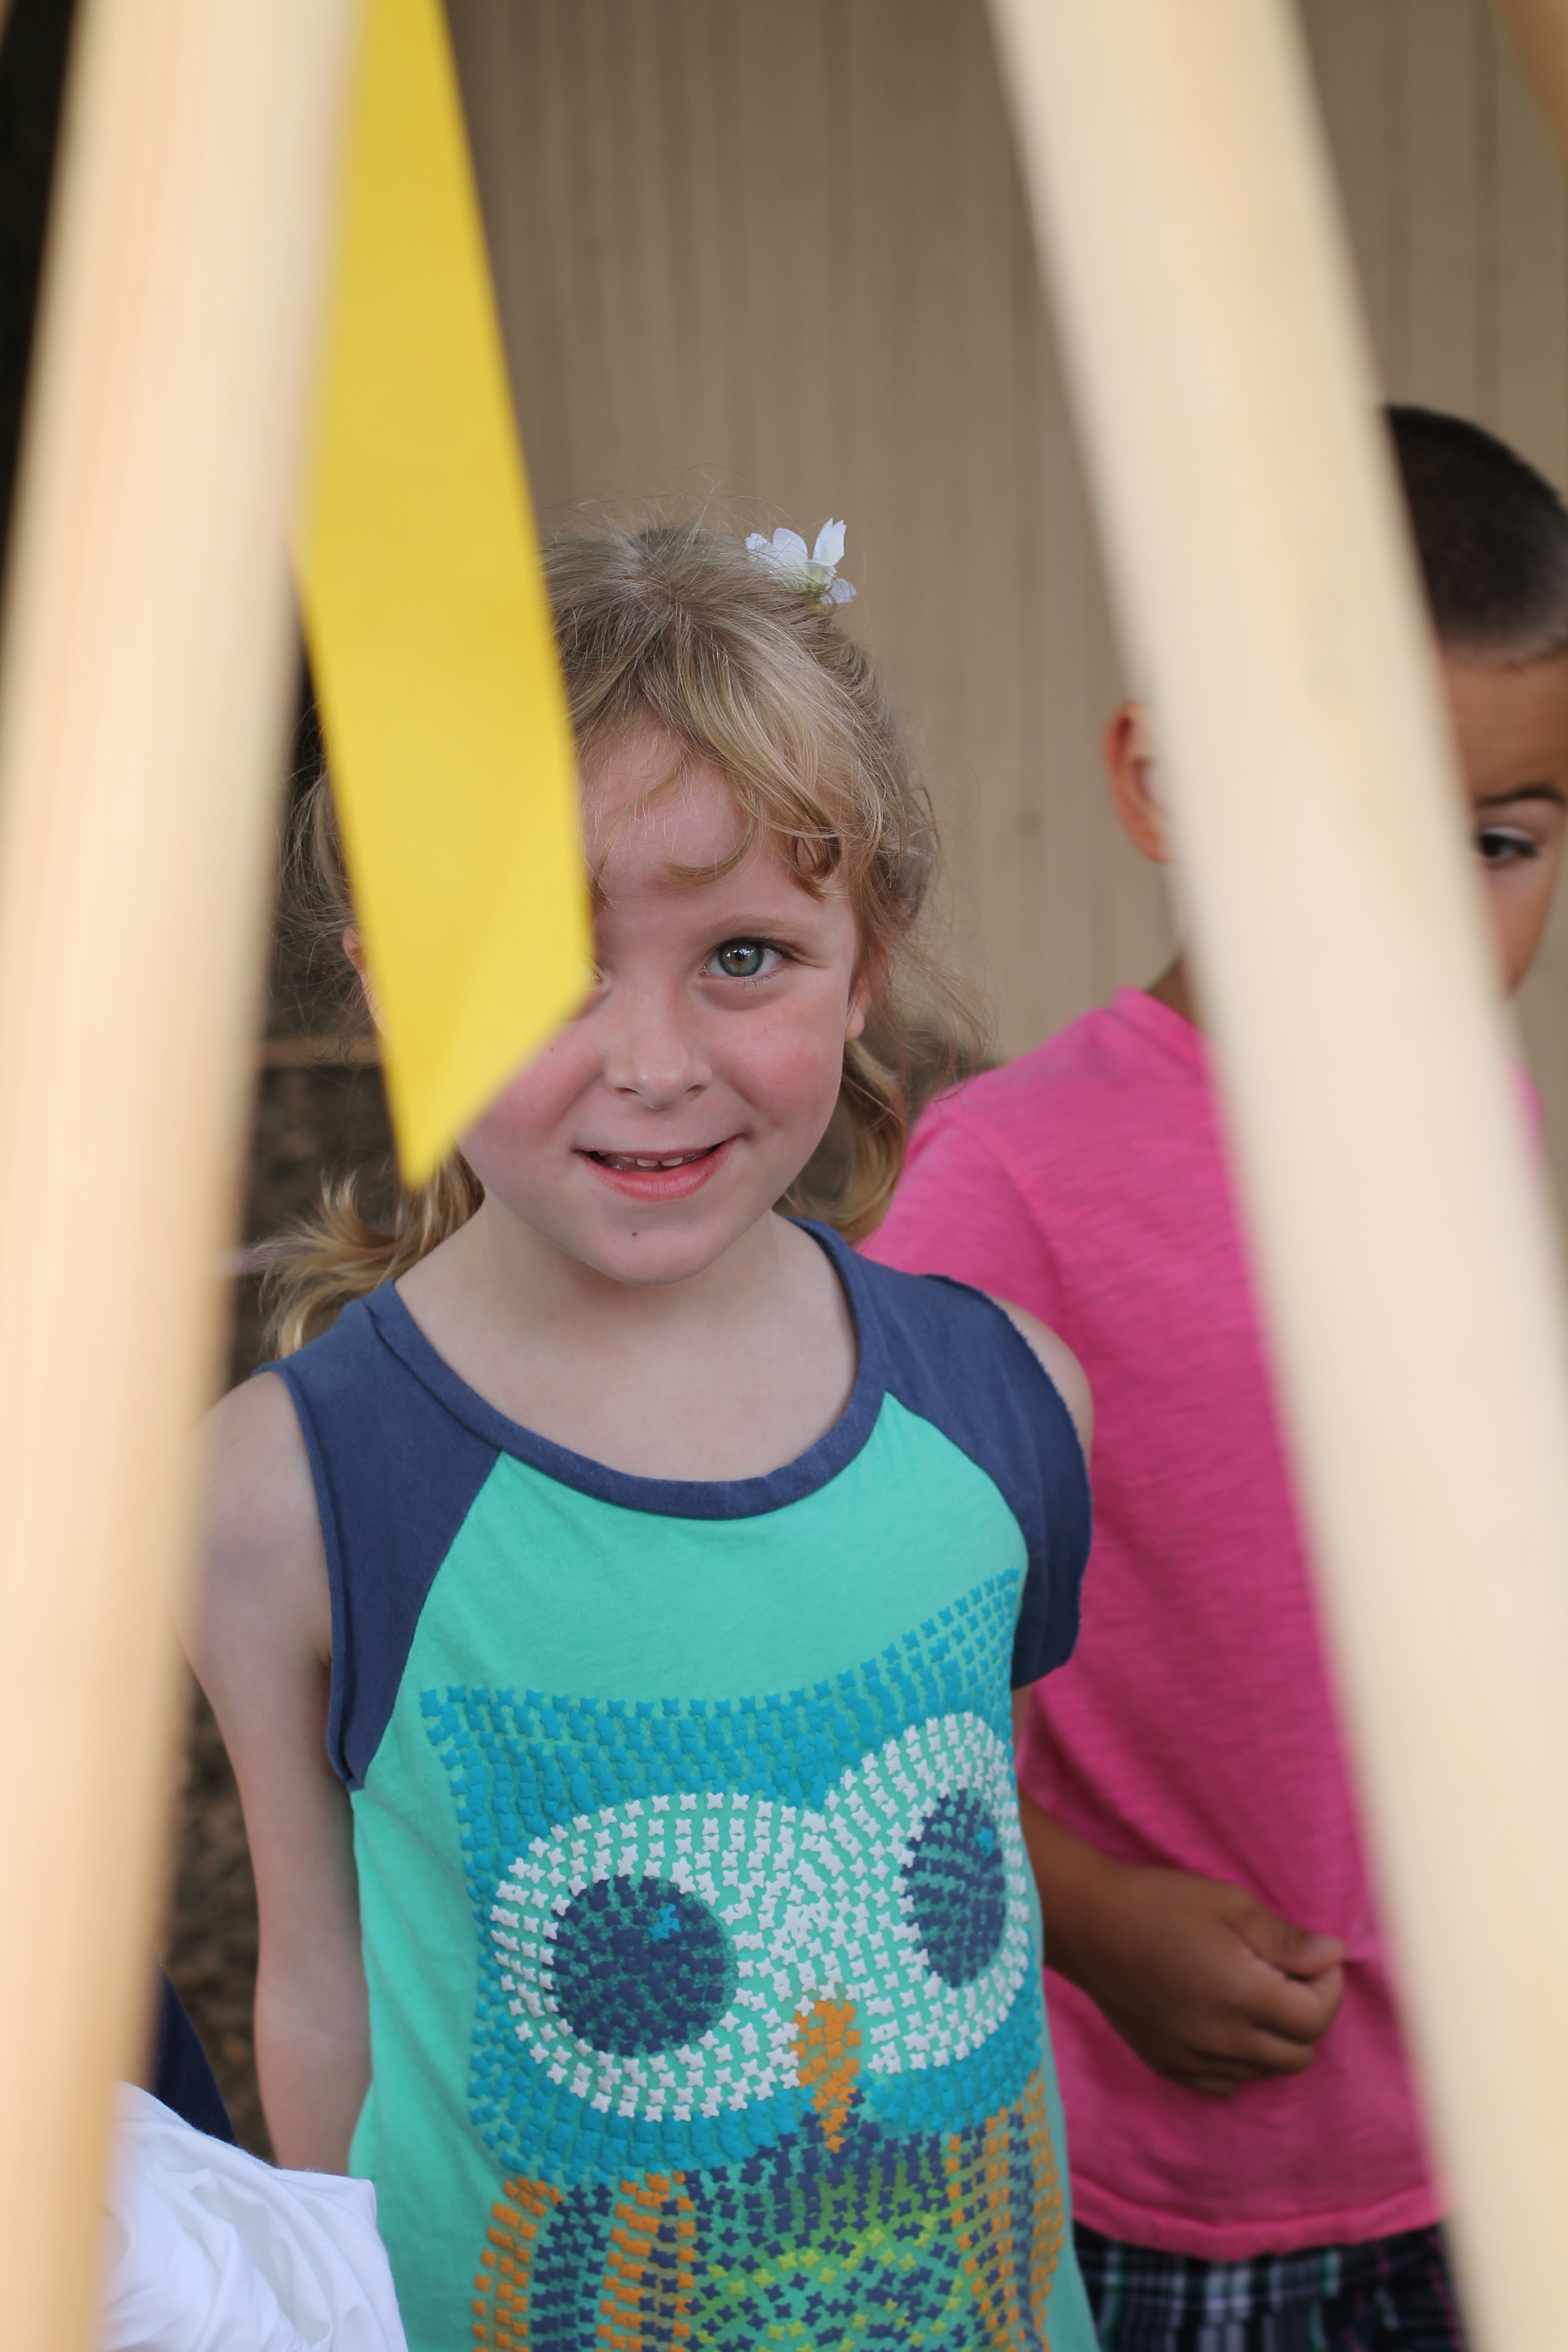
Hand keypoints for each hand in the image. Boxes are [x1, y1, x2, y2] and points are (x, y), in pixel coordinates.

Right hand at [1081, 1866, 1345, 2096]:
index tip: (1314, 1958)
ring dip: (1275, 2039)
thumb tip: (1332, 1956)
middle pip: (1299, 2055)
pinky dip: (1239, 2060)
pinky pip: (1225, 2082)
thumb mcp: (1231, 1904)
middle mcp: (1223, 2040)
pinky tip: (1224, 2021)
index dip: (1328, 1987)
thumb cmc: (1161, 1903)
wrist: (1089, 1924)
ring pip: (1264, 2072)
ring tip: (1254, 1993)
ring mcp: (1194, 2060)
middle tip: (1288, 1975)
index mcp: (1243, 1996)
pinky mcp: (1169, 2066)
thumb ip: (1286, 1939)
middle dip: (1308, 2015)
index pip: (1317, 2019)